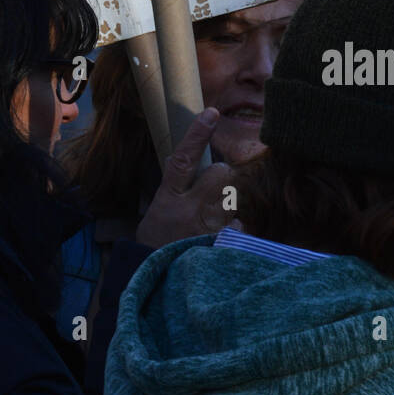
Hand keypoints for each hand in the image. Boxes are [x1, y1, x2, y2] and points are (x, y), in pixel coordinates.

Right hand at [136, 108, 233, 249]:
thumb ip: (176, 190)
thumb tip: (191, 164)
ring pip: (232, 200)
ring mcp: (206, 229)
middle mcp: (188, 210)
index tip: (211, 112)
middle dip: (222, 178)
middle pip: (220, 174)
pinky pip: (239, 227)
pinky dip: (234, 231)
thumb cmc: (156, 244)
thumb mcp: (158, 211)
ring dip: (227, 206)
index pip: (183, 159)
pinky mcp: (220, 247)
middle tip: (212, 192)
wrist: (154, 282)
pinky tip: (221, 240)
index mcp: (168, 197)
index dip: (197, 134)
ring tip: (212, 222)